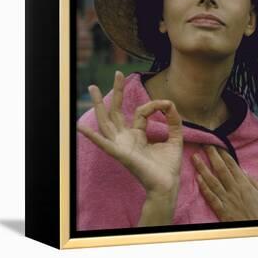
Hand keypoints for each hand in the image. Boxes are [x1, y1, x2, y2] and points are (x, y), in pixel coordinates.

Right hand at [77, 71, 182, 196]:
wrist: (168, 184)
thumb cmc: (169, 166)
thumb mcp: (175, 137)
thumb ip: (173, 120)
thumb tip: (170, 103)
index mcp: (137, 135)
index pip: (140, 112)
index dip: (154, 105)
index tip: (167, 104)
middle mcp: (126, 138)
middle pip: (116, 111)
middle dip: (116, 92)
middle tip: (117, 73)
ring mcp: (121, 145)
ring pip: (106, 122)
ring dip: (99, 105)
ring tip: (92, 88)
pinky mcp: (120, 154)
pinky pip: (104, 144)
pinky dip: (92, 136)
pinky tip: (82, 127)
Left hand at [192, 145, 257, 220]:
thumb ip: (253, 182)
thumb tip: (243, 171)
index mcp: (244, 184)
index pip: (232, 165)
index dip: (223, 154)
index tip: (216, 144)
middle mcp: (234, 189)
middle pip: (220, 169)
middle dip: (212, 155)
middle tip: (204, 144)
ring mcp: (226, 199)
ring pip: (212, 180)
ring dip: (203, 168)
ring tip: (194, 158)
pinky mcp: (221, 210)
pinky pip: (211, 197)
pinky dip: (203, 187)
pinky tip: (197, 178)